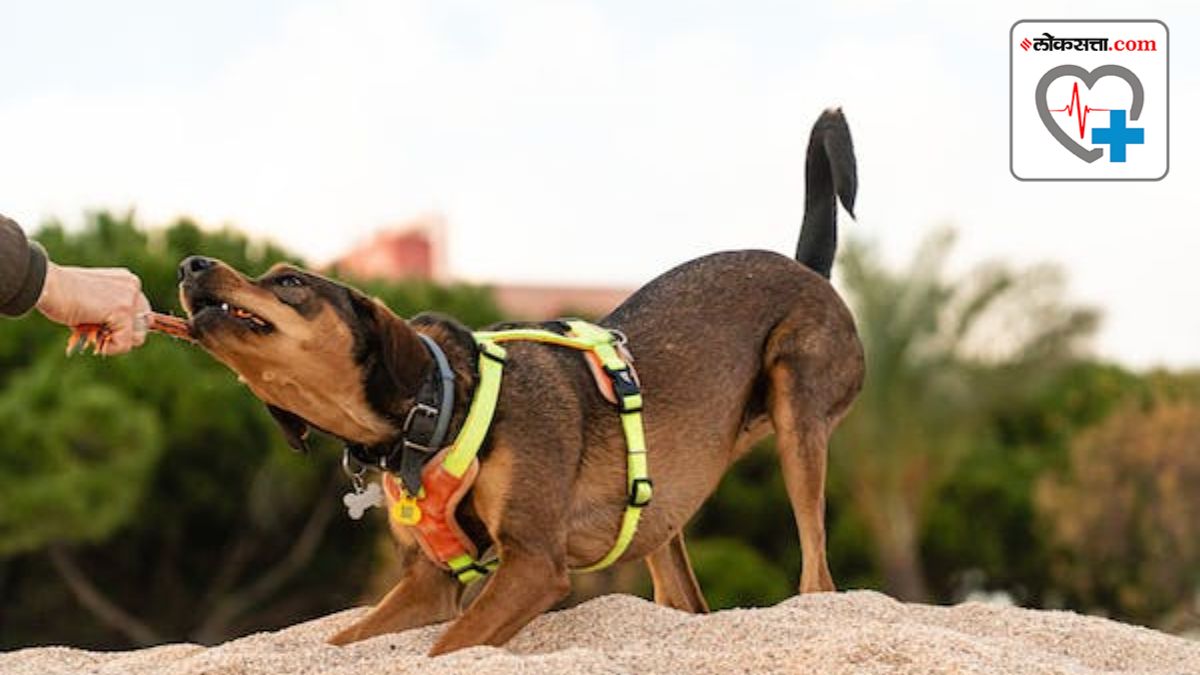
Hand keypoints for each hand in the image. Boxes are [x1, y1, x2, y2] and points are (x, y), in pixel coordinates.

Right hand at [36, 263, 150, 354]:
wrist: (46, 284)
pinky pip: (124, 344)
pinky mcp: (122, 311)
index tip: (102, 328)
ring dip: (113, 341)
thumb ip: (110, 311)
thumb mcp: (93, 300)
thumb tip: (121, 335)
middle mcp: (132, 286)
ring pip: (136, 337)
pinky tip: (90, 337)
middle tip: (96, 332)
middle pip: (143, 327)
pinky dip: (108, 348)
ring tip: (91, 332)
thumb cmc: (61, 294)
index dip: (123, 327)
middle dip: (121, 335)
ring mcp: (129, 298)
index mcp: (126, 282)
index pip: (141, 314)